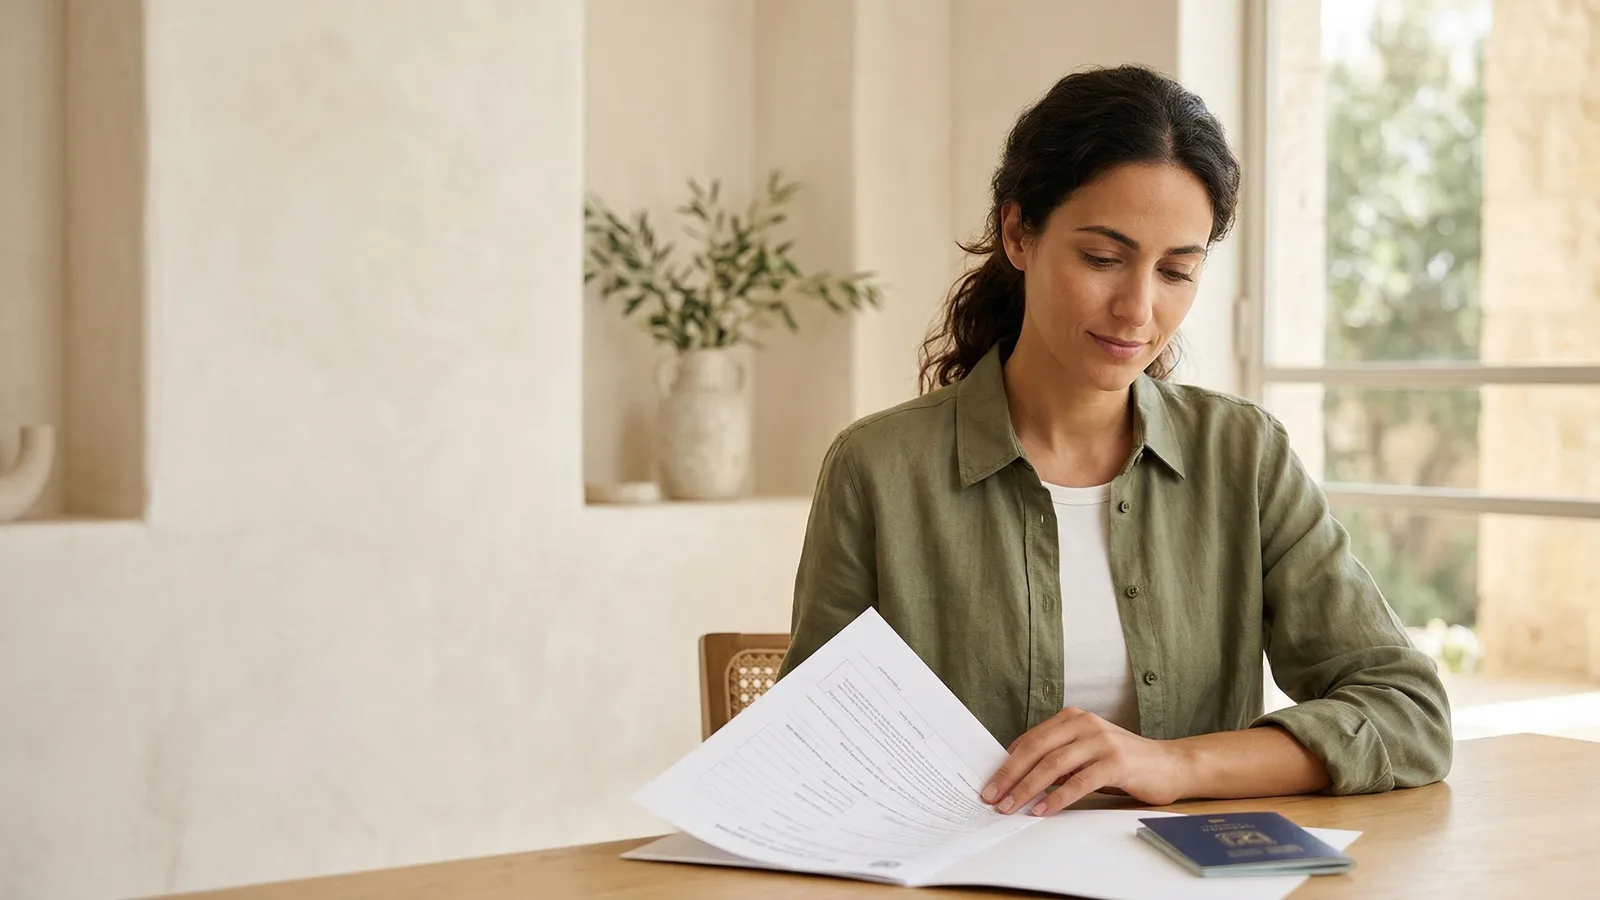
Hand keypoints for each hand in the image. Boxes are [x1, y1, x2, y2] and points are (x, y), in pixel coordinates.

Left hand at [980, 707, 1188, 815]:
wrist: (1169, 765)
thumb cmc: (1121, 763)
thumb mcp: (1084, 753)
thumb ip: (1056, 758)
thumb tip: (1016, 776)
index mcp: (1072, 718)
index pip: (1030, 739)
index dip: (1007, 762)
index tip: (990, 782)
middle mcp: (1084, 724)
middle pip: (1037, 749)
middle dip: (1010, 774)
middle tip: (992, 796)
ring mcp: (1101, 741)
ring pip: (1054, 764)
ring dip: (1028, 788)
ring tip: (1011, 806)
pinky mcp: (1116, 762)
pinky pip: (1079, 781)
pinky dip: (1058, 797)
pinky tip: (1042, 809)